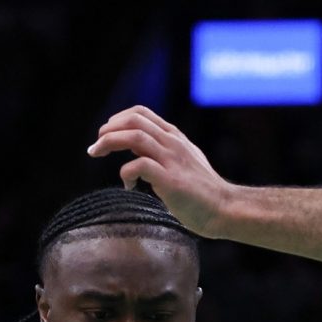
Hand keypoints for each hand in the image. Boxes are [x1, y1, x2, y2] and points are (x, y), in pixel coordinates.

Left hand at [87, 106, 235, 236]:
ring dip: (110, 142)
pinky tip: (128, 186)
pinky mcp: (171, 180)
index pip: (141, 113)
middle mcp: (173, 143)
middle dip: (108, 130)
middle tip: (96, 146)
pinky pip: (139, 166)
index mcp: (175, 137)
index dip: (118, 119)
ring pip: (135, 137)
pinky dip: (126, 173)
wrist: (225, 208)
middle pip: (134, 120)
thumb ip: (166, 151)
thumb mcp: (186, 161)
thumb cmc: (203, 191)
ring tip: (98, 153)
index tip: (106, 133)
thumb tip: (140, 151)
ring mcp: (172, 160)